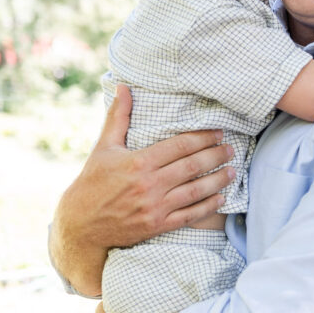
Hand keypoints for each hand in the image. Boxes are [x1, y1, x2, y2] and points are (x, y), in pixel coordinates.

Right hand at [68, 84, 234, 245]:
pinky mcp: (157, 226)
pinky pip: (189, 215)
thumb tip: (124, 87)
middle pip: (192, 166)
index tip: (218, 133)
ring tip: (232, 171)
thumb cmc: (92, 182)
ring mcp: (155, 207)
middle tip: (230, 149)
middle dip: (215, 156)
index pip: (180, 145)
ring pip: (195, 190)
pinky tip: (221, 199)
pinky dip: (207, 206)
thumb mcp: (104, 147)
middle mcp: (150, 184)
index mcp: (139, 162)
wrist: (81, 224)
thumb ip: (118, 117)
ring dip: (217, 180)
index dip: (203, 137)